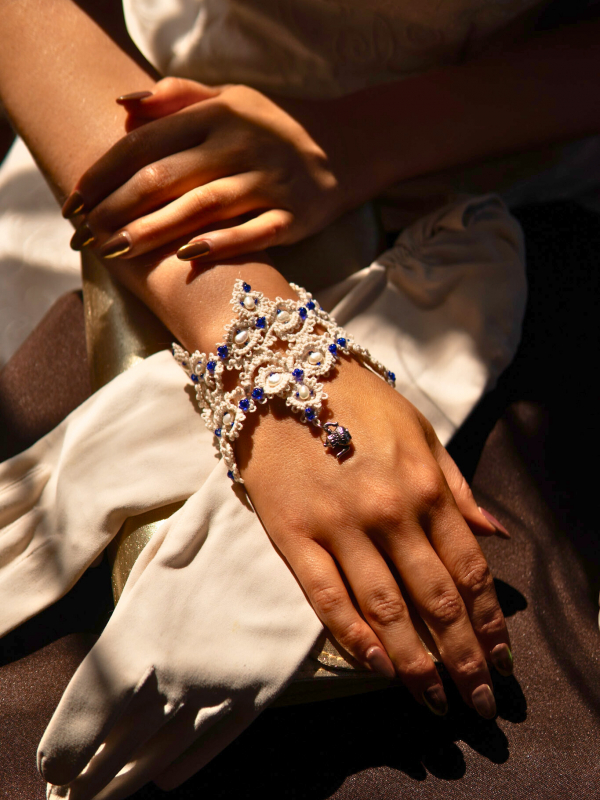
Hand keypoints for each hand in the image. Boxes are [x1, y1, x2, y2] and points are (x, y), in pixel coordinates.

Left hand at [65, 78, 357, 261]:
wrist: (345, 147)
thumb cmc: (273, 127)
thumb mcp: (231, 99)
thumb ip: (178, 98)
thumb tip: (124, 107)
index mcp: (218, 115)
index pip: (147, 142)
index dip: (106, 172)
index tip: (75, 201)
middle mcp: (242, 145)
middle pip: (167, 176)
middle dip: (119, 207)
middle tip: (86, 235)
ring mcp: (270, 182)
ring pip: (203, 206)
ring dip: (156, 229)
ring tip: (117, 250)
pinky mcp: (295, 216)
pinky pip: (255, 232)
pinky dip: (222, 243)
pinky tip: (188, 255)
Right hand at [238, 355, 512, 718]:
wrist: (280, 370)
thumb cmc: (355, 400)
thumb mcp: (419, 431)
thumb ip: (458, 486)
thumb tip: (496, 535)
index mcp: (425, 484)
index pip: (468, 570)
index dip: (489, 622)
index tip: (500, 660)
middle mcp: (389, 510)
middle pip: (435, 600)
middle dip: (463, 658)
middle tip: (478, 704)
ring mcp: (338, 525)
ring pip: (386, 609)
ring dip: (415, 663)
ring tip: (434, 701)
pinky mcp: (293, 534)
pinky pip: (327, 598)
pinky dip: (354, 638)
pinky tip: (377, 668)